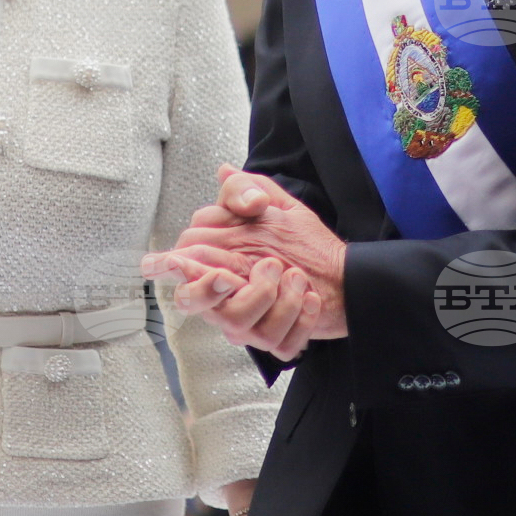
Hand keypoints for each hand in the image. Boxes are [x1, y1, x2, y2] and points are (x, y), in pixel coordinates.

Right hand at [145, 166, 348, 341]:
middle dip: (207, 289)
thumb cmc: (300, 241)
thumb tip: (223, 174)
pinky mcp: (279, 340)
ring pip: (238, 323)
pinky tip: (311, 299)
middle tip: (227, 276)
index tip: (174, 262)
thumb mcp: (275, 204)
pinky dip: (299, 319)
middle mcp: (226, 297)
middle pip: (192, 302)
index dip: (172, 265)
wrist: (343, 274)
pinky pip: (279, 342)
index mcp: (216, 264)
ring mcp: (251, 324)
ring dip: (267, 296)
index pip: (179, 266)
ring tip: (294, 277)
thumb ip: (245, 187)